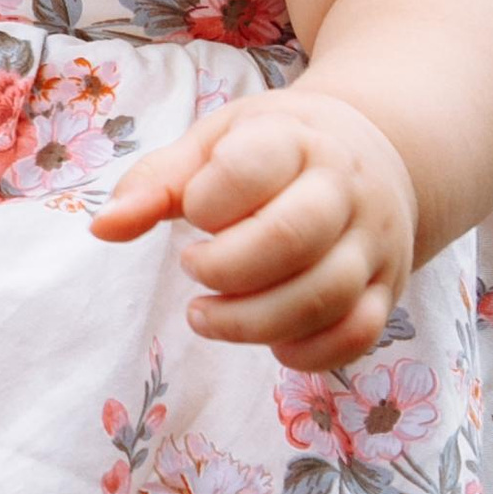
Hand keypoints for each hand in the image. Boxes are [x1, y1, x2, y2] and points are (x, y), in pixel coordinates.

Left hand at [91, 91, 416, 372]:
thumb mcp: (215, 143)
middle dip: (224, 269)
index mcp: (296, 140)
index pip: (251, 168)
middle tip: (192, 269)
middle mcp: (346, 190)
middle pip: (291, 238)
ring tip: (207, 315)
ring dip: (252, 322)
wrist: (378, 153)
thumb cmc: (276, 150)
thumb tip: (102, 228)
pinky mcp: (390, 290)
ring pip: (325, 296)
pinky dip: (307, 353)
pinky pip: (357, 336)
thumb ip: (157, 183)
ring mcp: (374, 243)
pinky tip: (271, 340)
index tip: (190, 212)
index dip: (205, 201)